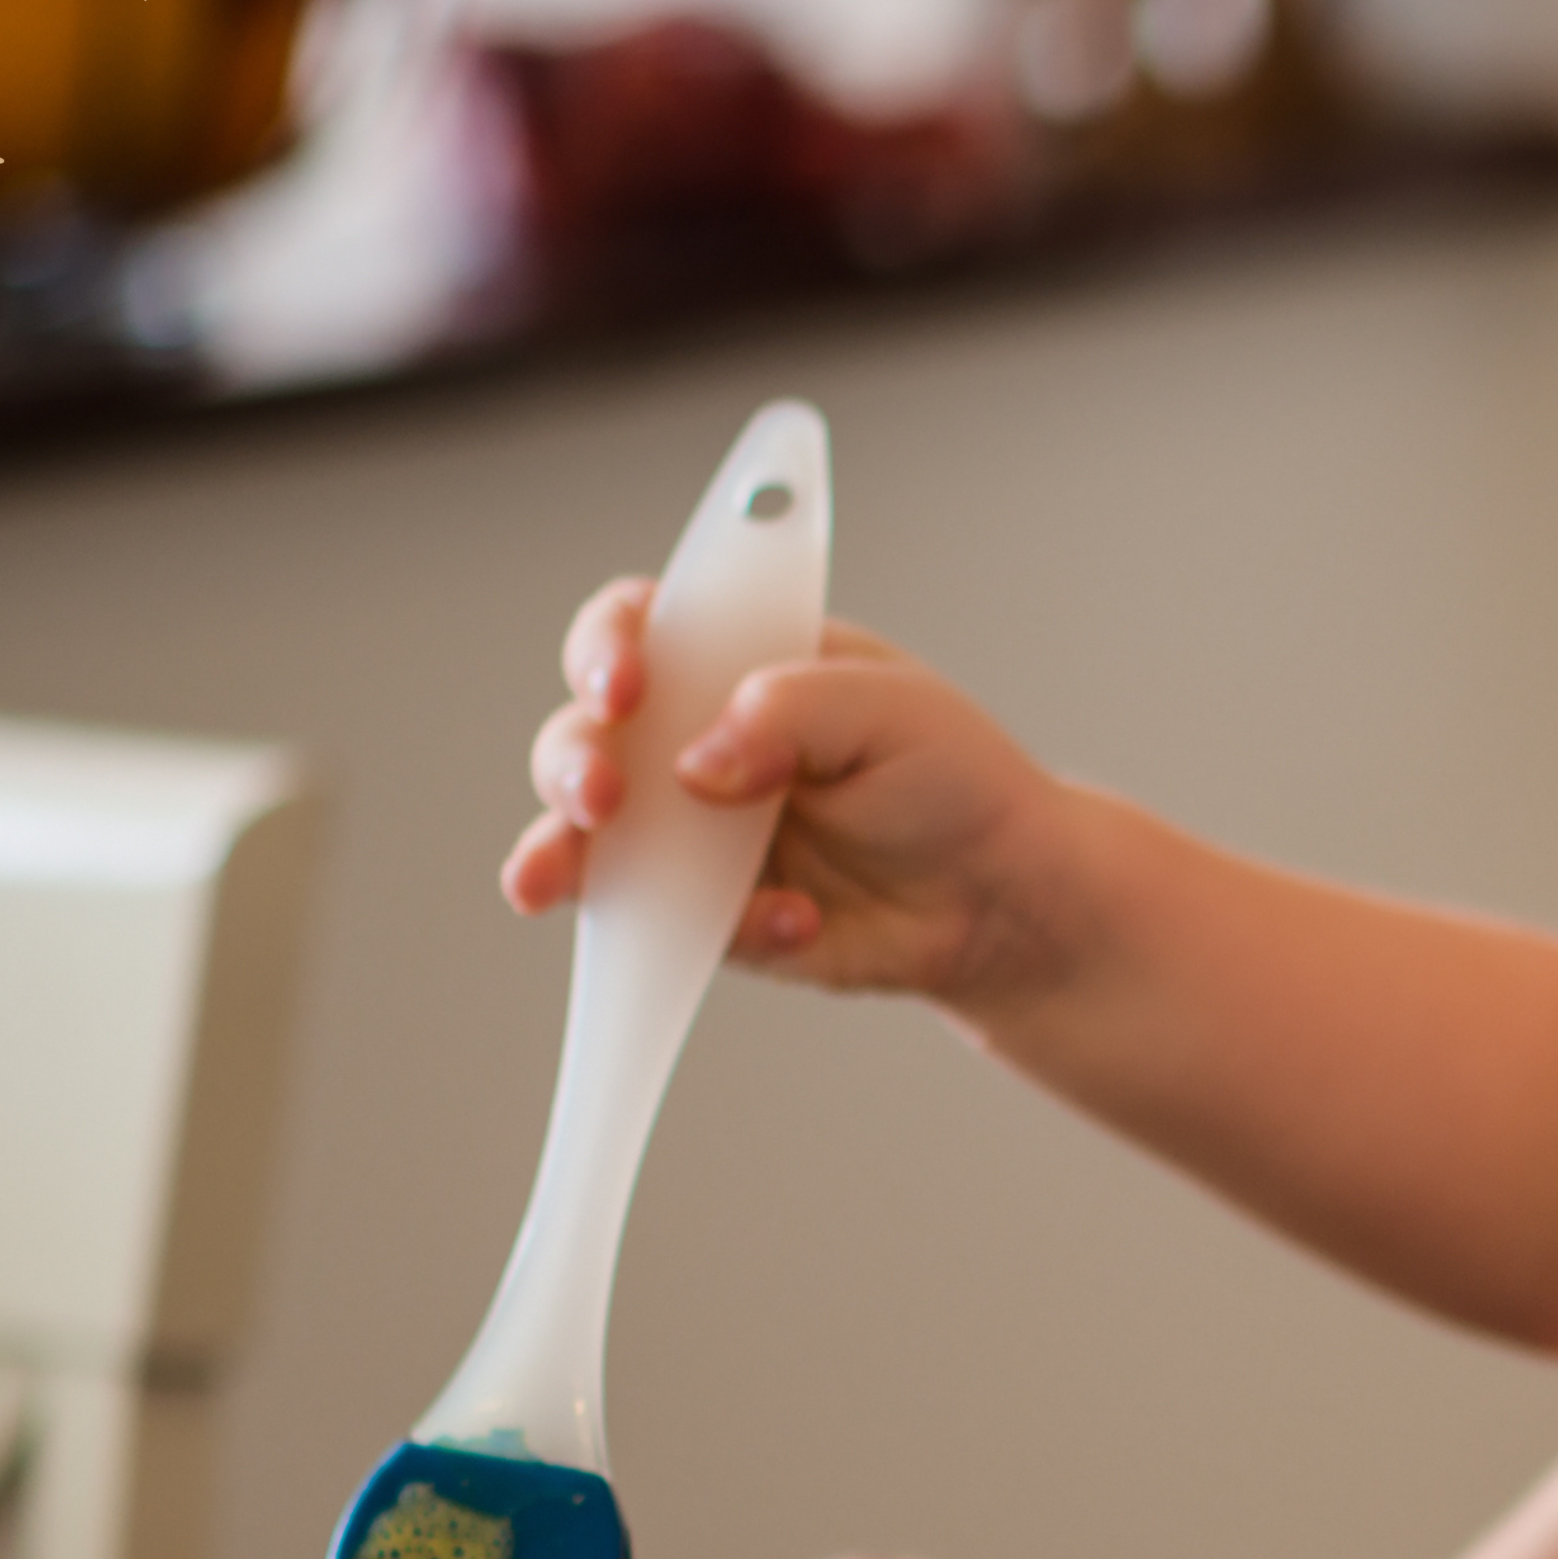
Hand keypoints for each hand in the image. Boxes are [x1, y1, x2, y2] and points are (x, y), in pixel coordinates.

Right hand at [496, 578, 1093, 1009]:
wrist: (1000, 893)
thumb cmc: (953, 777)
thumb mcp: (892, 711)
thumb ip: (791, 711)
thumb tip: (695, 765)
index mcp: (731, 662)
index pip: (632, 629)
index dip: (605, 648)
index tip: (622, 686)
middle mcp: (688, 741)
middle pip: (581, 737)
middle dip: (571, 765)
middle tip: (600, 799)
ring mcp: (686, 834)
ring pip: (583, 841)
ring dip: (561, 859)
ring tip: (557, 882)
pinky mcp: (706, 916)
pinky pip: (668, 927)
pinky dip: (723, 929)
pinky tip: (798, 922)